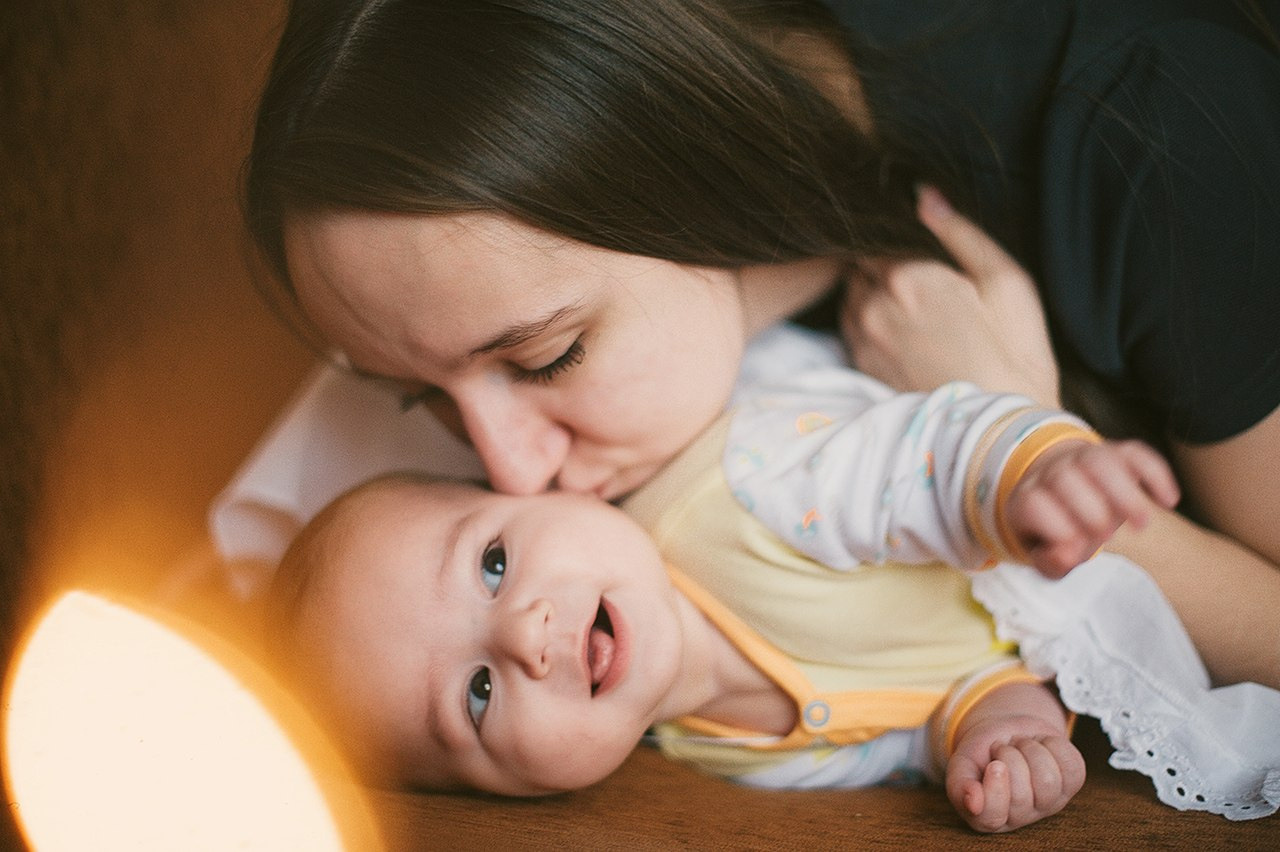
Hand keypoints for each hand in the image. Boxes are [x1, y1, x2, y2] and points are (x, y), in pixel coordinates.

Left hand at [841, 186, 1059, 405]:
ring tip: (910, 304)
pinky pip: (849, 325)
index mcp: (910, 275)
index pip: (874, 234)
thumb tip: (923, 193)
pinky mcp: (861, 366)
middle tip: (916, 275)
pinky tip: (900, 329)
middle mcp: (875, 304)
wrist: (999, 431)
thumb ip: (959, 232)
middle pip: (858, 263)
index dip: (889, 234)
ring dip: (869, 290)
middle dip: (879, 262)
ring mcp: (863, 337)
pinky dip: (866, 319)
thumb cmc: (1016, 353)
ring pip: (850, 294)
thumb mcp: (1006, 281)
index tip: (908, 239)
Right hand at [946, 717, 1084, 832]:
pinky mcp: (1072, 782)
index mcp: (989, 816)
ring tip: (1020, 746)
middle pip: (1022, 794)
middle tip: (1002, 749)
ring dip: (1029, 749)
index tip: (994, 765)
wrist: (1007, 730)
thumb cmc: (982, 752)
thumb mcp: (962, 763)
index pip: (993, 817)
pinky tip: (1041, 746)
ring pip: (1048, 780)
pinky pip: (1070, 764)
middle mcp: (1022, 815)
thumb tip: (972, 802)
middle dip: (1009, 757)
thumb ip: (959, 784)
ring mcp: (1051, 802)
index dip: (995, 790)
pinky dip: (1052, 744)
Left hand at [1007, 439, 1180, 577]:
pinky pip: (1136, 452)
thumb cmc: (1056, 531)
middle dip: (1090, 512)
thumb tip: (1067, 557)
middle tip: (1106, 537)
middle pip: (1065, 478)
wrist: (1066, 493)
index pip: (1032, 504)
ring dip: (1125, 493)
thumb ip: (1052, 562)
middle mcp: (1051, 471)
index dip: (1057, 530)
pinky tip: (1168, 501)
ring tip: (1142, 524)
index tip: (1076, 554)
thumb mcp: (1045, 554)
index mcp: (1026, 497)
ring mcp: (1084, 457)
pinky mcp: (1116, 451)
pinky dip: (1155, 474)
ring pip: (1101, 461)